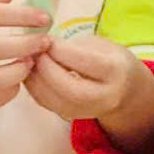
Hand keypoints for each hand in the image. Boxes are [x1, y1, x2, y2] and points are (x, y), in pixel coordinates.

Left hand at [23, 32, 153, 144]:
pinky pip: (45, 103)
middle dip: (46, 67)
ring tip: (30, 59)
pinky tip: (30, 71)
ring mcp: (86, 111)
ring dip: (35, 77)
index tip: (47, 38)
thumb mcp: (100, 45)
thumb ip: (74, 46)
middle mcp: (104, 97)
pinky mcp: (70, 115)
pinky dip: (33, 86)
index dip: (60, 49)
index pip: (84, 62)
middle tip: (34, 51)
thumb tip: (43, 47)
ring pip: (54, 100)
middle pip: (69, 88)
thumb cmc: (109, 60)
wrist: (124, 90)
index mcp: (115, 72)